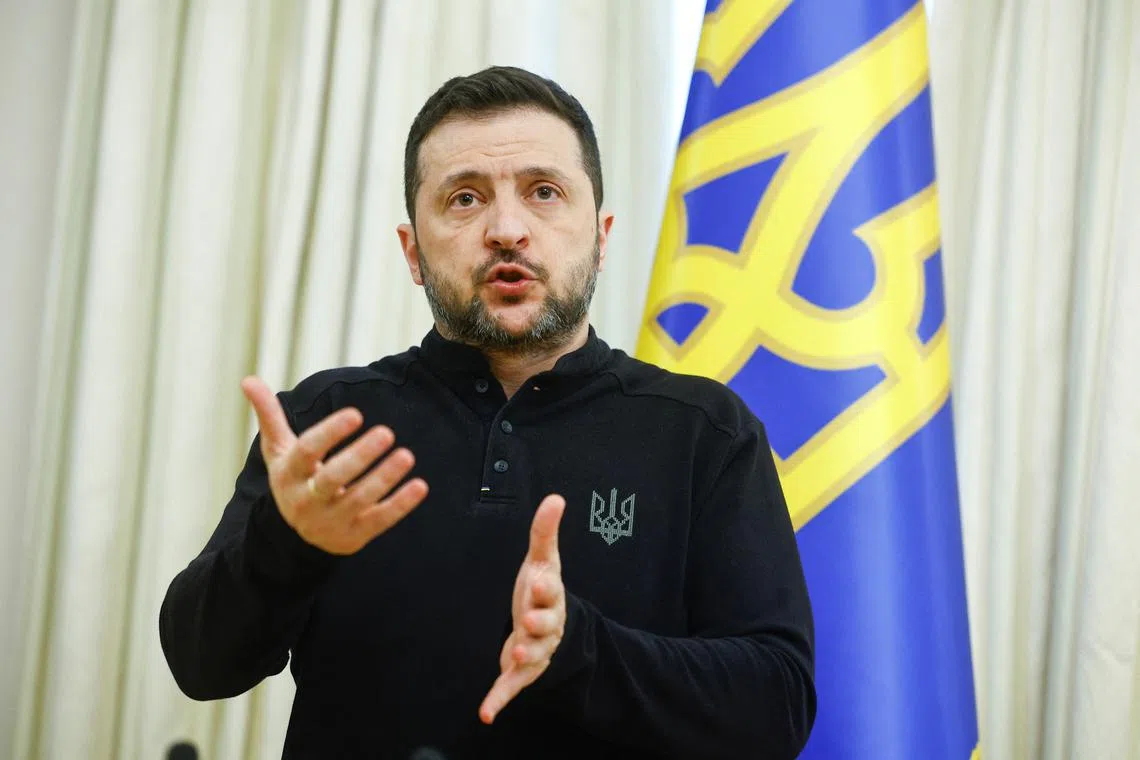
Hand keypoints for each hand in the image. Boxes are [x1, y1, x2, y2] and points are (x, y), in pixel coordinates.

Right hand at [240, 376, 428, 554]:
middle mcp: (307, 502)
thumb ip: (269, 416)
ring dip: (384, 478)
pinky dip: (401, 505)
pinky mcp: (354, 536)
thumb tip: (248, 379)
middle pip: (332, 479)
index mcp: (289, 475)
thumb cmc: (296, 479)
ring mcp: (331, 521)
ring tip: (407, 455)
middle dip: (359, 456)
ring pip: (359, 500)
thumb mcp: (279, 451)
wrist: (299, 536)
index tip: (355, 414)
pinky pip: (380, 521)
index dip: (330, 433)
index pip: (307, 452)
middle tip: (387, 432)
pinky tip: (420, 485)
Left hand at [479, 494, 566, 723]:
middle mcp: (547, 625)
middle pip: (546, 625)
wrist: (548, 624)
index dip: (545, 588)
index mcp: (550, 597)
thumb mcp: (542, 560)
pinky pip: (511, 687)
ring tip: (510, 656)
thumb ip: (544, 532)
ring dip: (522, 657)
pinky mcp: (521, 672)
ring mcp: (535, 650)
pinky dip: (499, 700)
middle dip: (538, 624)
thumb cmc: (541, 589)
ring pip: (532, 656)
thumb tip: (555, 497)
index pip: (550, 591)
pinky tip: (485, 713)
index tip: (538, 581)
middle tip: (527, 622)